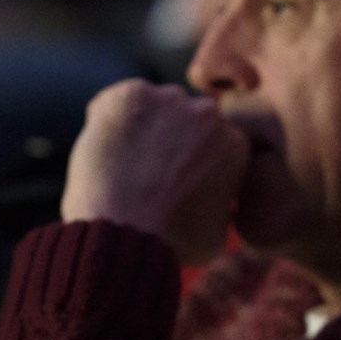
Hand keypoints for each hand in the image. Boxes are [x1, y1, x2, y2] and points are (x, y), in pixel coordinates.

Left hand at [61, 80, 249, 264]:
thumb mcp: (218, 231)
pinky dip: (107, 121)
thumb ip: (222, 202)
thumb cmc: (171, 243)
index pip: (211, 138)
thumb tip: (218, 201)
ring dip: (141, 126)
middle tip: (145, 170)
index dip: (190, 157)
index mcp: (235, 142)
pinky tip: (106, 152)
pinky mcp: (130, 96)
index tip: (173, 177)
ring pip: (153, 105)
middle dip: (168, 137)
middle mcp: (208, 112)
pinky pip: (116, 101)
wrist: (126, 238)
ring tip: (122, 165)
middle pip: (184, 116)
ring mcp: (168, 100)